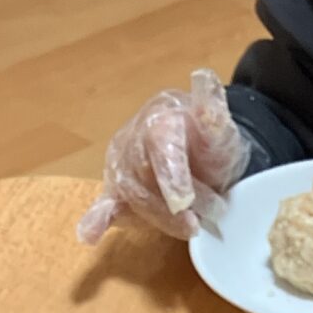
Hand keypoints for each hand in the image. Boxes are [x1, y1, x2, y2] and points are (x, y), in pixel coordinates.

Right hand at [78, 69, 253, 244]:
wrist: (203, 160)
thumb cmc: (209, 145)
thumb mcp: (222, 129)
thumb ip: (214, 113)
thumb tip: (204, 78)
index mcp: (159, 117)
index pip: (158, 144)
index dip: (170, 174)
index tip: (183, 202)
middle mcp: (132, 138)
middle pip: (142, 176)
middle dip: (169, 205)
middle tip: (198, 223)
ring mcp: (120, 165)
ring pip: (129, 196)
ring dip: (158, 218)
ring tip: (190, 228)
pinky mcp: (115, 191)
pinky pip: (104, 205)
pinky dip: (96, 220)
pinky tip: (89, 234)